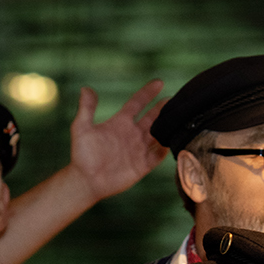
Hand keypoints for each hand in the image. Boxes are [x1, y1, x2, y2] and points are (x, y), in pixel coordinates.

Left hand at [68, 79, 168, 201]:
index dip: (147, 93)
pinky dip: (167, 148)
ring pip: (158, 134)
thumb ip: (87, 109)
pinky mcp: (142, 165)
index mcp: (120, 123)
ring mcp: (138, 150)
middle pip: (152, 117)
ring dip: (168, 126)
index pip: (137, 103)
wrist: (86, 181)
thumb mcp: (81, 128)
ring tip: (181, 117)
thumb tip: (86, 88)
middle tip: (177, 99)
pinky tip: (176, 141)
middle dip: (164, 108)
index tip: (159, 82)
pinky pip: (158, 155)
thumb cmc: (82, 155)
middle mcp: (131, 134)